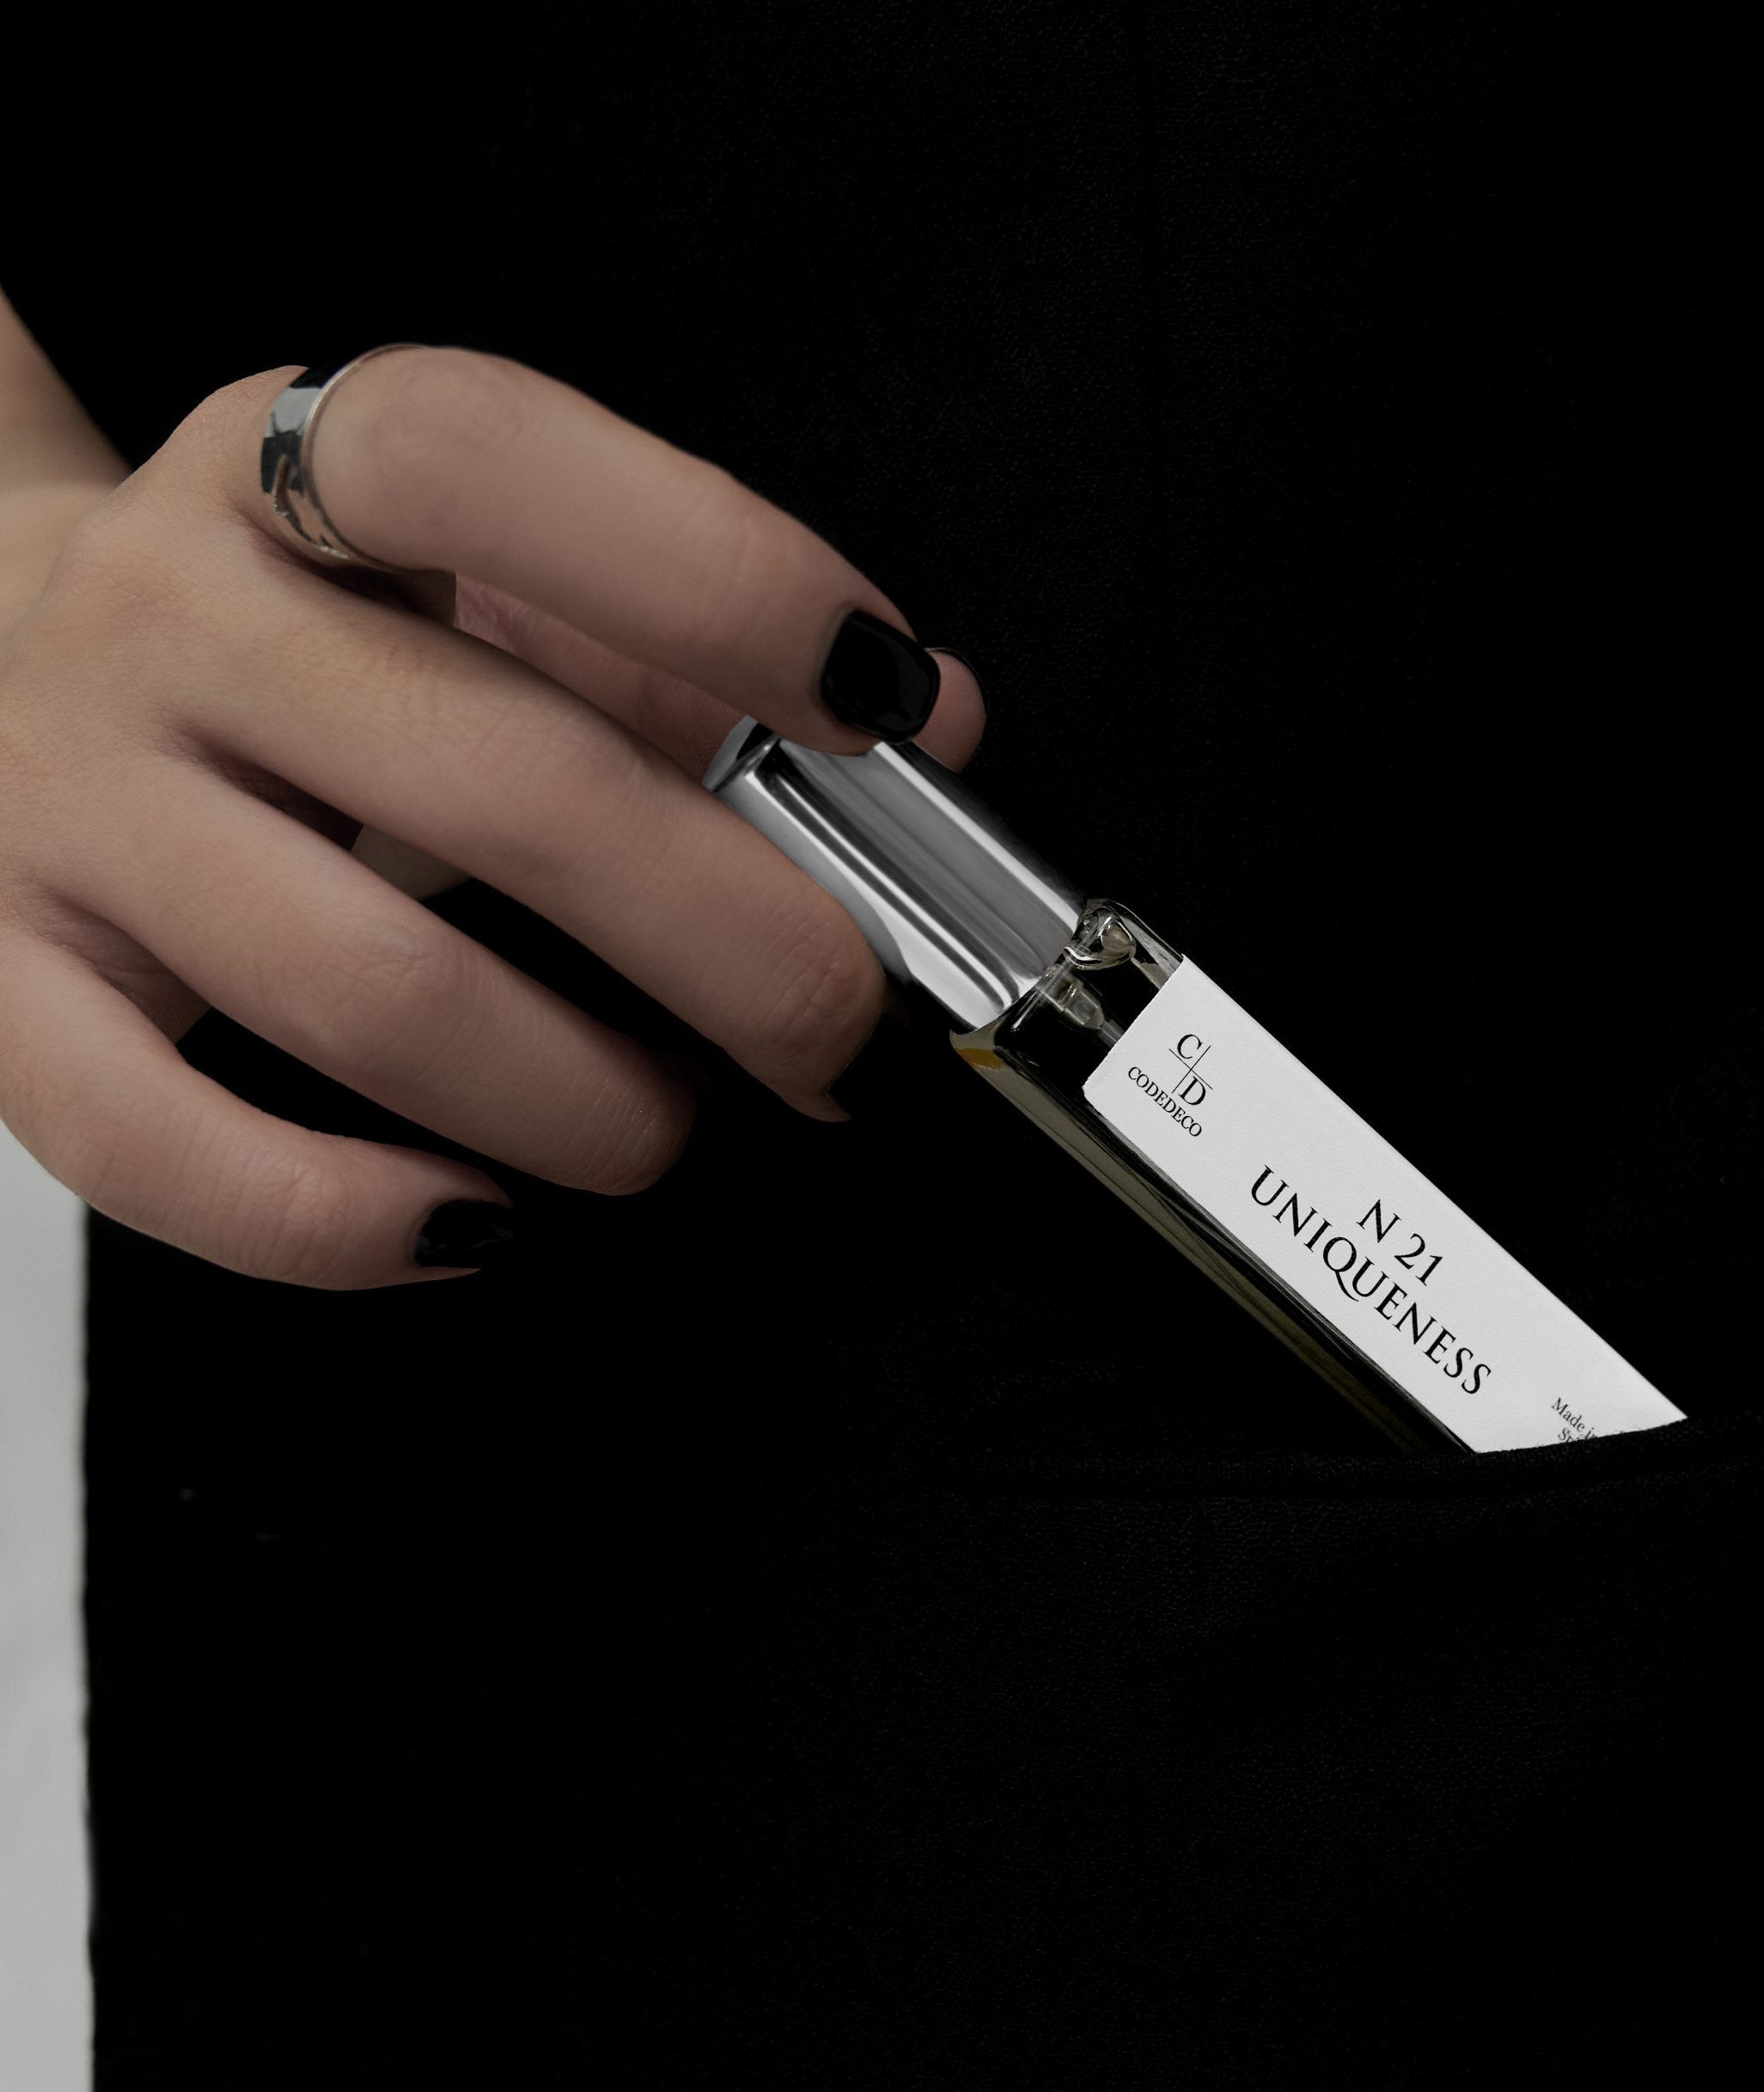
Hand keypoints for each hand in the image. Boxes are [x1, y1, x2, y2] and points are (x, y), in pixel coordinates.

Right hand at [0, 344, 984, 1285]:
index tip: (875, 695)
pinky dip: (349, 1222)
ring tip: (657, 1116)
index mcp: (294, 475)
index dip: (718, 577)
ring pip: (367, 997)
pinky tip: (475, 1213)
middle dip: (741, 944)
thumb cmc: (281, 627)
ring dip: (581, 1100)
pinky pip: (158, 1150)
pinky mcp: (2, 989)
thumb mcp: (465, 564)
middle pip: (505, 791)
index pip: (491, 468)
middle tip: (833, 1016)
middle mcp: (168, 625)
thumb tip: (940, 717)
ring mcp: (69, 813)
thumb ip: (695, 633)